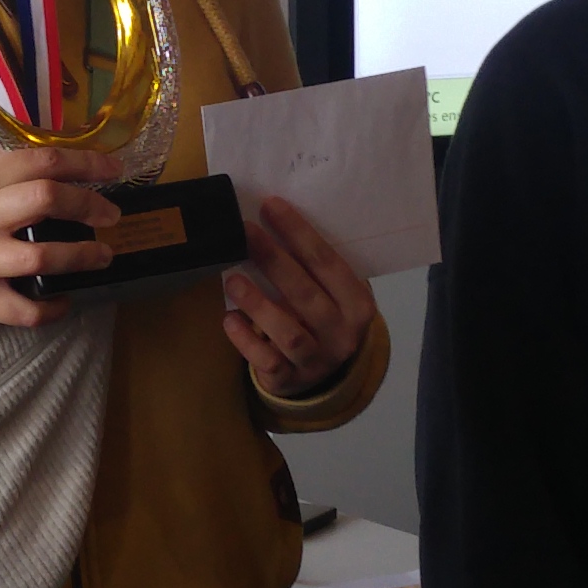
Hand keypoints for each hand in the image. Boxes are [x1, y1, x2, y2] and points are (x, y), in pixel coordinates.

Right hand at [0, 147, 122, 327]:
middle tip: (110, 215)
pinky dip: (53, 308)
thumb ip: (4, 180)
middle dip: (89, 205)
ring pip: (42, 256)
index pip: (39, 161)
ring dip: (82, 256)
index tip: (112, 169)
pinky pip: (25, 309)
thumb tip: (62, 174)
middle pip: (46, 199)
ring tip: (102, 256)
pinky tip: (65, 301)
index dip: (84, 163)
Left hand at [221, 193, 376, 398]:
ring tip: (232, 279)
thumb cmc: (325, 317)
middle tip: (245, 233)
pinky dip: (247, 341)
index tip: (270, 206)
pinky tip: (229, 319)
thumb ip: (316, 267)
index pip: (328, 263)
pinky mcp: (291, 380)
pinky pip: (268, 362)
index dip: (299, 234)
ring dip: (259, 304)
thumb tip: (274, 218)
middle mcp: (342, 334)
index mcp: (358, 304)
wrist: (326, 375)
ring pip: (289, 333)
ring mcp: (317, 361)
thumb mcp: (334, 293)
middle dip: (274, 260)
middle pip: (307, 295)